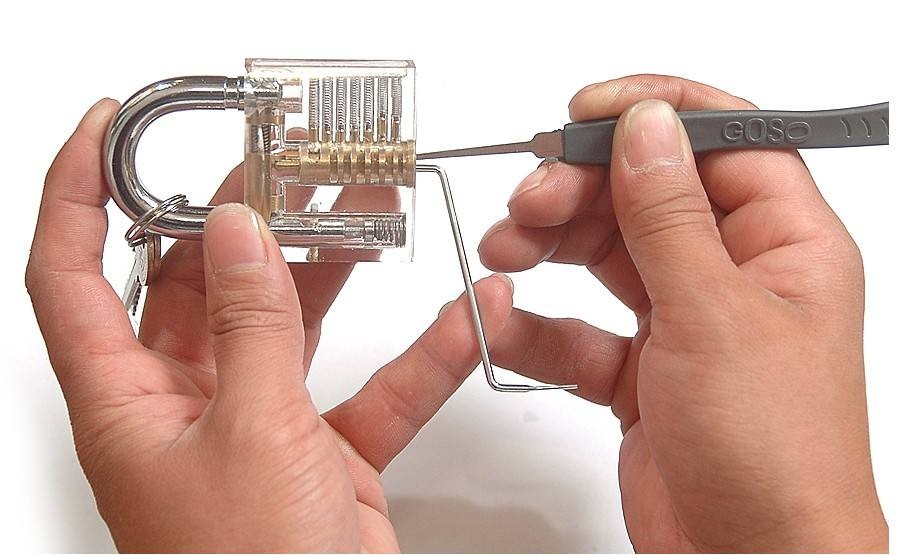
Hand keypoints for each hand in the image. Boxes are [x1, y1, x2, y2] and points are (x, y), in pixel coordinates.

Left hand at [26, 99, 514, 551]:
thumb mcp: (251, 436)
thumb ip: (250, 326)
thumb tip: (239, 232)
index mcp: (128, 402)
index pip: (73, 272)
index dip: (81, 191)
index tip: (111, 126)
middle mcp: (185, 406)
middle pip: (198, 280)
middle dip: (242, 215)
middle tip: (286, 162)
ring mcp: (258, 425)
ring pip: (286, 321)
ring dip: (330, 266)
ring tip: (369, 206)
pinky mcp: (323, 452)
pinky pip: (372, 386)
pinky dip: (420, 353)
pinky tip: (462, 316)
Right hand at [479, 76, 887, 551]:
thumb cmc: (775, 458)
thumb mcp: (716, 317)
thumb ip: (670, 216)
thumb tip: (647, 128)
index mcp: (783, 245)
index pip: (722, 141)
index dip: (653, 114)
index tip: (586, 111)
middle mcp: (733, 275)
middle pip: (647, 194)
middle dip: (579, 188)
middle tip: (529, 200)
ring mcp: (684, 322)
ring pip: (606, 254)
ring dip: (549, 246)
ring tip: (505, 251)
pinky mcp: (641, 369)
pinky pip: (580, 326)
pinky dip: (538, 324)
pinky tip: (508, 322)